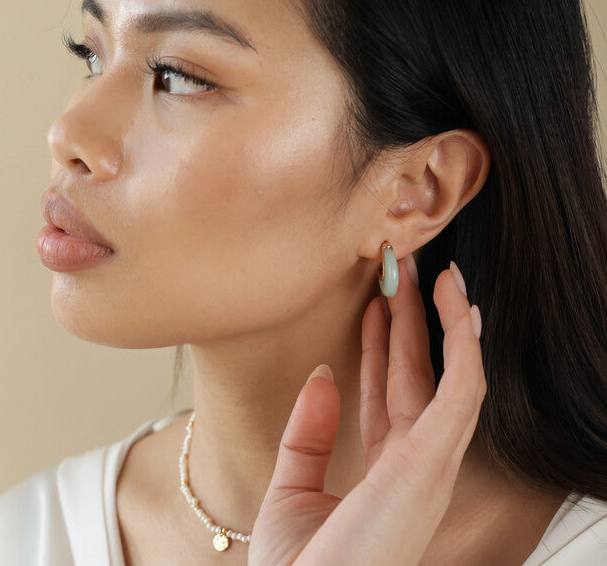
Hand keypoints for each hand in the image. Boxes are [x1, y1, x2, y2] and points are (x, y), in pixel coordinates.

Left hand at [248, 257, 485, 565]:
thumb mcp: (292, 488)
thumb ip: (308, 432)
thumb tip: (322, 374)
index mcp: (385, 467)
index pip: (386, 389)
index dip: (381, 342)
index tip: (372, 302)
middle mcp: (414, 461)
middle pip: (417, 373)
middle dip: (411, 320)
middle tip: (402, 271)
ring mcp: (429, 461)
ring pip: (448, 373)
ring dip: (444, 321)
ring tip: (435, 272)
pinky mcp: (433, 460)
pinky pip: (462, 389)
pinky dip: (466, 346)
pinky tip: (461, 306)